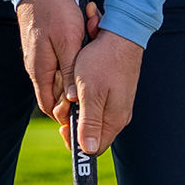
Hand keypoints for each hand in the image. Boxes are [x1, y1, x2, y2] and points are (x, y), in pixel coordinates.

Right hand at [14, 0, 99, 116]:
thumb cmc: (54, 11)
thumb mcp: (68, 40)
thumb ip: (70, 70)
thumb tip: (73, 98)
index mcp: (40, 71)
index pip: (50, 106)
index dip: (65, 114)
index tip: (83, 111)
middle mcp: (37, 69)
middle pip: (55, 96)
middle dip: (72, 97)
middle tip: (91, 92)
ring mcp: (39, 60)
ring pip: (58, 81)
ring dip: (73, 80)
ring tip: (90, 72)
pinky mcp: (43, 51)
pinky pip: (58, 67)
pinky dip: (71, 67)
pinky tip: (83, 58)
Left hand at [55, 30, 143, 155]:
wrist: (121, 34)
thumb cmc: (103, 61)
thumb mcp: (89, 93)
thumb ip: (89, 122)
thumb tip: (88, 150)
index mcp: (114, 120)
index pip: (94, 148)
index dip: (76, 142)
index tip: (63, 127)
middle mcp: (119, 116)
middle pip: (93, 133)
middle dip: (76, 123)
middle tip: (65, 105)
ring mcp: (119, 104)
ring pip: (93, 117)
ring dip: (79, 109)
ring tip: (72, 91)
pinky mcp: (116, 92)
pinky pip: (97, 103)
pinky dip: (85, 97)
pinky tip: (80, 83)